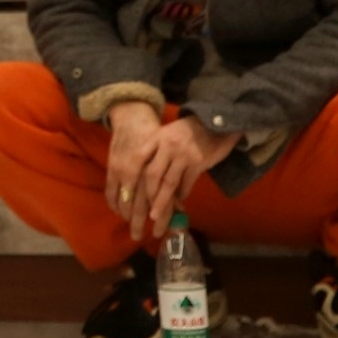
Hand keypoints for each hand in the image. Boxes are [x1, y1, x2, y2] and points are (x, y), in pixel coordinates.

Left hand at [130, 113, 237, 242]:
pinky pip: (187, 182)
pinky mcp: (198, 161)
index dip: (130, 179)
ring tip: (156, 216)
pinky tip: (179, 201)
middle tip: (142, 214)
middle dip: (146, 197)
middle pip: (152, 175)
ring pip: (169, 182)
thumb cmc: (185, 131)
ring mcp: (183, 153)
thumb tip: (141, 178)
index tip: (123, 196)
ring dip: (162, 202)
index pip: (137, 160)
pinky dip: (181, 194)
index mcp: (155, 138)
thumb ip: (154, 152)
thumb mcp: (165, 135)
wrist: (214, 121)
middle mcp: (166, 146)